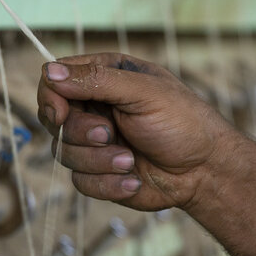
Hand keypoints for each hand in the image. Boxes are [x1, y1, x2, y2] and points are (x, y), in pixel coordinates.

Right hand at [37, 53, 234, 210]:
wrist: (205, 172)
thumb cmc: (184, 123)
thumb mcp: (143, 92)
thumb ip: (96, 80)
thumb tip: (49, 72)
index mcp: (104, 77)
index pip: (54, 81)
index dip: (51, 98)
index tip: (62, 115)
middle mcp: (95, 108)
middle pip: (54, 121)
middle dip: (82, 134)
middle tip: (110, 135)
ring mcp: (94, 143)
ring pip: (64, 154)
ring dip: (99, 162)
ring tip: (131, 161)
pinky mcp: (98, 173)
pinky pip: (80, 182)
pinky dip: (108, 184)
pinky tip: (134, 180)